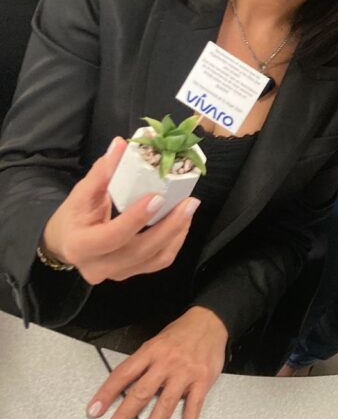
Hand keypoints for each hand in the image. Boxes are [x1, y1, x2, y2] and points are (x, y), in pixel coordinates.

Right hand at [43, 138, 200, 283]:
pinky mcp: (131, 273)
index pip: (112, 236)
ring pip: (154, 259)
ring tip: (189, 208)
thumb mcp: (82, 192)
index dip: (136, 219)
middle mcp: (98, 267)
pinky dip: (174, 242)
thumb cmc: (75, 215)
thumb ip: (102, 171)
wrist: (67, 242)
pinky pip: (159, 261)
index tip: (157, 197)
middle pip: (139, 251)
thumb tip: (120, 144)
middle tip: (189, 202)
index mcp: (80, 246)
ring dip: (176, 233)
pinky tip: (182, 222)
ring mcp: (117, 274)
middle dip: (169, 227)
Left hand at [86, 306, 227, 418]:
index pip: (124, 374)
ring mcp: (185, 373)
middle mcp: (166, 362)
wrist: (211, 320)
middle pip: (142, 392)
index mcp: (151, 351)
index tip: (94, 411)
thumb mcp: (157, 341)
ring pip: (165, 404)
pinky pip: (194, 406)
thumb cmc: (181, 333)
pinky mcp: (203, 380)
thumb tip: (124, 386)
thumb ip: (143, 363)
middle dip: (124, 416)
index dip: (107, 393)